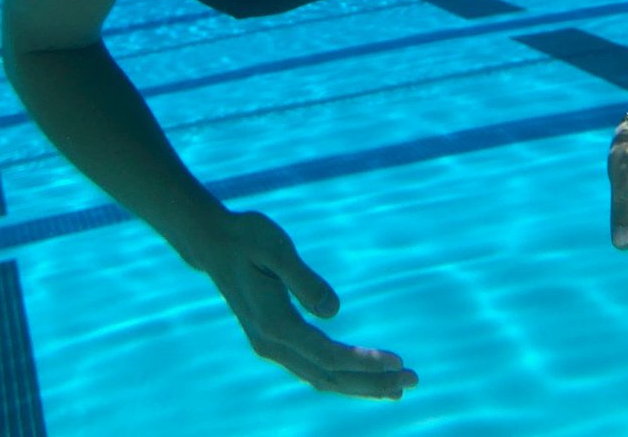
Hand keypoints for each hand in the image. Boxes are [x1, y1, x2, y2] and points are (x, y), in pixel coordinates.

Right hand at [202, 209, 418, 398]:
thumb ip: (303, 279)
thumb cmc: (247, 237)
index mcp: (274, 323)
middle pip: (328, 377)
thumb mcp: (275, 248)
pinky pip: (312, 368)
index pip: (328, 355)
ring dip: (359, 385)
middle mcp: (271, 344)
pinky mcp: (273, 340)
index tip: (399, 362)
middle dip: (371, 383)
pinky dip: (340, 377)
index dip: (364, 362)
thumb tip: (334, 311)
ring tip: (397, 389)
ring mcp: (270, 346)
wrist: (214, 242)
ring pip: (320, 378)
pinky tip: (361, 375)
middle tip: (413, 381)